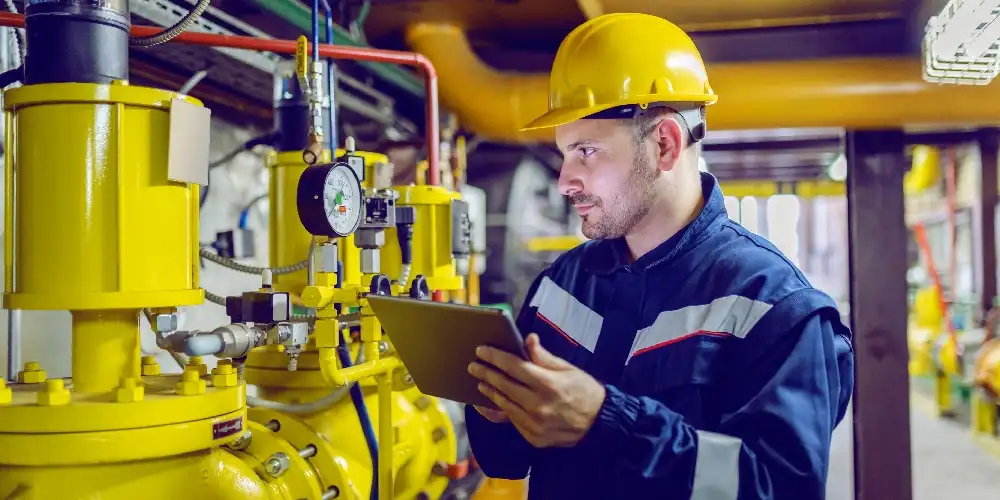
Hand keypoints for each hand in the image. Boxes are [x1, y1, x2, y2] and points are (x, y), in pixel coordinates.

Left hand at [467, 333, 605, 447]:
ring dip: (490, 392)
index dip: (495, 357)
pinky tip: (495, 401)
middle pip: (504, 385)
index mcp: (547, 384)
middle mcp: (538, 405)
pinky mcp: (534, 437)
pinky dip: (502, 408)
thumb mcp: (568, 368)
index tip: (481, 350)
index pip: (513, 366)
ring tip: (481, 383)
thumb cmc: (584, 390)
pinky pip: (512, 420)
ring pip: (504, 404)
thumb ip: (544, 357)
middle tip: (473, 365)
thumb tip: (528, 339)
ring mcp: (534, 424)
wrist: (600, 422)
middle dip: (486, 373)